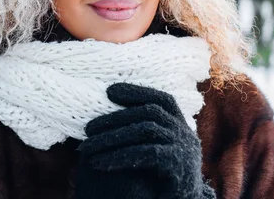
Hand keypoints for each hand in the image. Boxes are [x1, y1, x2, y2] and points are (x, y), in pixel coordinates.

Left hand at [78, 83, 215, 198]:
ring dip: (112, 137)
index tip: (109, 91)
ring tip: (87, 148)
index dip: (136, 92)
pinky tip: (101, 163)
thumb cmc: (163, 181)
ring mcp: (184, 148)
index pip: (161, 99)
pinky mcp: (179, 166)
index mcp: (180, 126)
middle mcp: (185, 133)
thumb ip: (142, 133)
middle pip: (149, 112)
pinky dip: (121, 156)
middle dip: (115, 118)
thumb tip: (108, 117)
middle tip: (88, 129)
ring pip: (145, 130)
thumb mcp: (157, 151)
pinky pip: (147, 153)